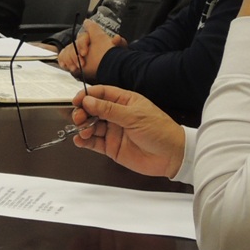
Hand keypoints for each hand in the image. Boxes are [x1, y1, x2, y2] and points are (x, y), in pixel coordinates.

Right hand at [57, 20, 122, 78]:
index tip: (84, 53)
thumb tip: (117, 38)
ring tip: (75, 67)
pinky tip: (66, 66)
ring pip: (67, 51)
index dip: (82, 44)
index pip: (82, 37)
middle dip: (75, 55)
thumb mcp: (116, 48)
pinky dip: (63, 60)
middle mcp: (82, 43)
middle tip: (81, 63)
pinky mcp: (71, 58)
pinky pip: (62, 56)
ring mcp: (76, 50)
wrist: (107, 67)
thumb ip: (118, 42)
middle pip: (73, 45)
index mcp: (91, 37)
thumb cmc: (111, 55)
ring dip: (70, 60)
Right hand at [70, 85, 184, 177]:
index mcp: (124, 102)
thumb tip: (88, 101)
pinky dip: (84, 141)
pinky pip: (93, 142)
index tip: (77, 100)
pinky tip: (80, 140)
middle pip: (92, 109)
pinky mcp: (111, 147)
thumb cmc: (160, 131)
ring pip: (91, 126)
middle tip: (79, 117)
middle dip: (83, 112)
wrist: (172, 156)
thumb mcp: (134, 116)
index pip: (101, 93)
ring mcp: (113, 131)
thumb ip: (109, 109)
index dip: (87, 95)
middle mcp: (117, 115)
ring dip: (83, 127)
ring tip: (83, 131)